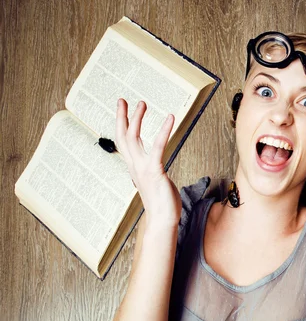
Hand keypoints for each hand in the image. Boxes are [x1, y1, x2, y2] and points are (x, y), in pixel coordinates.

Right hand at [115, 98, 180, 228]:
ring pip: (134, 138)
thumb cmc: (162, 204)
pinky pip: (157, 147)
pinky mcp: (154, 171)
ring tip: (142, 103)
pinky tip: (170, 117)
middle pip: (123, 136)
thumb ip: (151, 172)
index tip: (122, 110)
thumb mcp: (154, 183)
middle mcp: (135, 166)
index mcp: (135, 168)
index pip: (124, 142)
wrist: (163, 221)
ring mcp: (143, 168)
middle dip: (122, 117)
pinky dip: (163, 130)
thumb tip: (153, 167)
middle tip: (122, 99)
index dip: (121, 125)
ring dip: (137, 119)